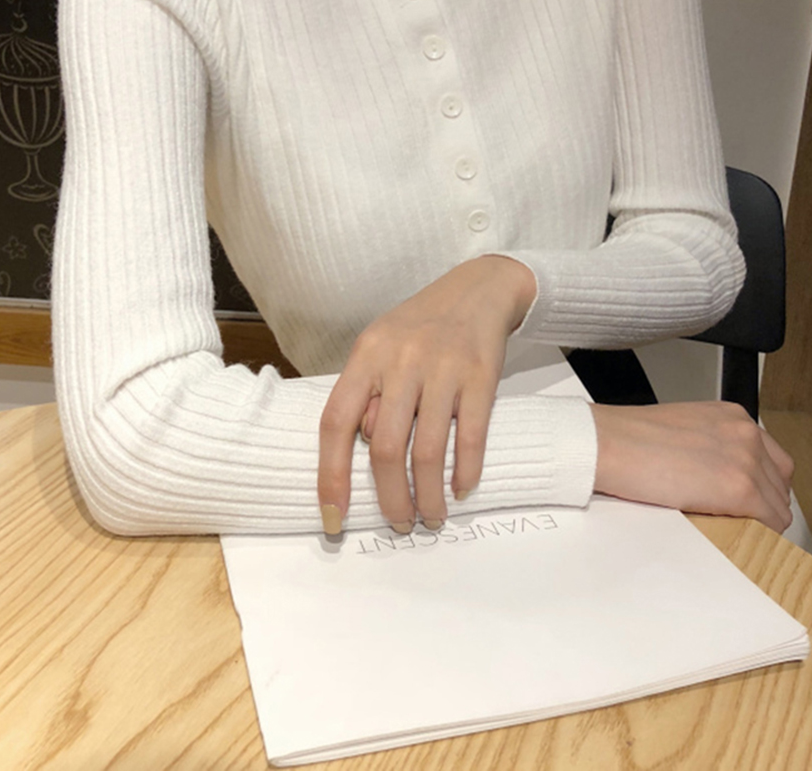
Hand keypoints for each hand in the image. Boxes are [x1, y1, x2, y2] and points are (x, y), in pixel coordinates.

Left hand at [317, 256, 535, 533]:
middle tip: (399, 523)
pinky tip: (461, 489)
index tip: (334, 517)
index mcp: (367, 355)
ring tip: (431, 517)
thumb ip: (369, 393)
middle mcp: (401, 361)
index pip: (336, 423)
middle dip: (390, 499)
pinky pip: (470, 437)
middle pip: (385, 448)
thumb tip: (365, 448)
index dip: (331, 476)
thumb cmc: (421, 326)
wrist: (478, 289)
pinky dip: (465, 472)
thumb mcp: (381, 346)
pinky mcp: (481, 376)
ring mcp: (443, 369)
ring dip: (429, 496)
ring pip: (427, 451)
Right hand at [591, 401, 794, 532]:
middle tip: (740, 518)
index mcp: (732, 417)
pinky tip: (739, 536)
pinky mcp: (740, 489)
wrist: (609, 444)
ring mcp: (747, 461)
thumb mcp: (683, 428)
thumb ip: (710, 446)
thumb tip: (716, 475)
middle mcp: (745, 434)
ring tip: (733, 528)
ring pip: (778, 505)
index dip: (760, 484)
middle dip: (763, 502)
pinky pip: (770, 522)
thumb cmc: (629, 438)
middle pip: (780, 482)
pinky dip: (760, 534)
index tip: (749, 499)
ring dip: (761, 520)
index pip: (771, 458)